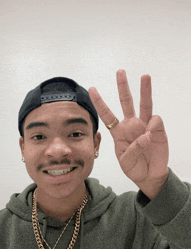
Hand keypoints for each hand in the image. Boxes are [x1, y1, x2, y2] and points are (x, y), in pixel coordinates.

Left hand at [89, 70, 168, 198]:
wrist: (149, 176)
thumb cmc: (134, 167)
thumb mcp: (125, 161)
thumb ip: (133, 149)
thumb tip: (145, 135)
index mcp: (119, 131)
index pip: (107, 114)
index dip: (99, 102)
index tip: (91, 89)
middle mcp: (131, 125)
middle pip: (126, 102)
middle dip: (123, 86)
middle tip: (120, 71)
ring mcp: (145, 125)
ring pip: (144, 104)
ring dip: (144, 90)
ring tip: (144, 76)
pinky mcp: (158, 130)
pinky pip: (155, 121)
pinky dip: (153, 126)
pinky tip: (151, 136)